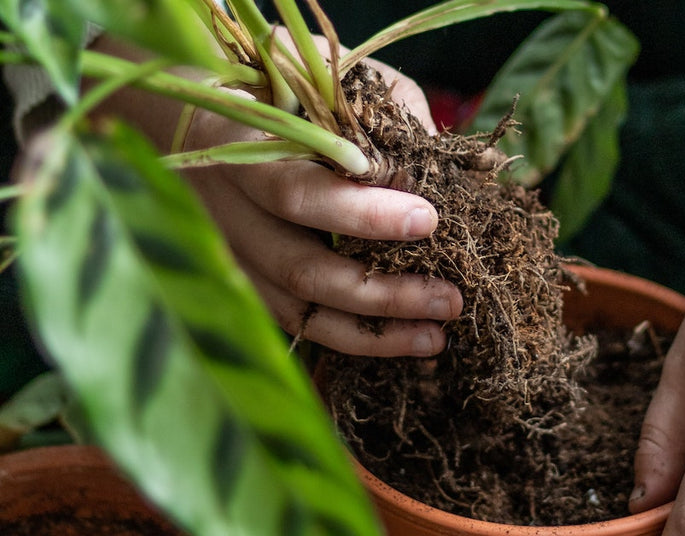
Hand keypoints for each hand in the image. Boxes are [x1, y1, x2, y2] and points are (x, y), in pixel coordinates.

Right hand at [182, 39, 461, 356]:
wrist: (195, 114)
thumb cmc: (281, 87)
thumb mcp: (331, 76)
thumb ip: (386, 112)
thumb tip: (445, 164)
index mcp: (242, 150)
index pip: (298, 193)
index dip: (362, 214)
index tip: (429, 219)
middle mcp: (228, 212)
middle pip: (301, 269)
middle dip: (382, 291)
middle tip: (451, 298)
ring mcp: (232, 254)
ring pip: (300, 310)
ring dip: (372, 332)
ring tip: (436, 338)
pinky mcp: (247, 282)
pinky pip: (298, 324)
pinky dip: (352, 339)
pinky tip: (404, 342)